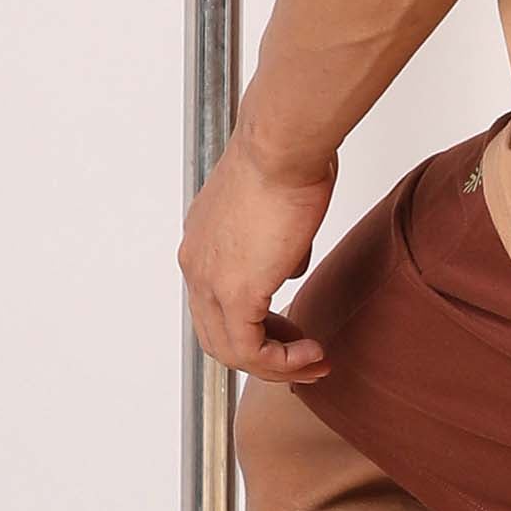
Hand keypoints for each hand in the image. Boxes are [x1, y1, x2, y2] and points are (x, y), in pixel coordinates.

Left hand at [180, 137, 336, 380]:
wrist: (281, 146)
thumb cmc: (286, 158)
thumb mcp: (281, 209)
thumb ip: (281, 244)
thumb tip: (291, 264)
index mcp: (202, 242)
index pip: (217, 304)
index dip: (257, 325)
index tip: (292, 332)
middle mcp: (196, 264)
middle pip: (217, 334)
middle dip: (265, 354)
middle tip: (304, 359)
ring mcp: (209, 280)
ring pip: (229, 349)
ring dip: (275, 365)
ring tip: (313, 363)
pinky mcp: (234, 292)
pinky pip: (249, 349)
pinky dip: (280, 361)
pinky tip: (310, 353)